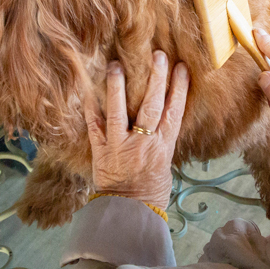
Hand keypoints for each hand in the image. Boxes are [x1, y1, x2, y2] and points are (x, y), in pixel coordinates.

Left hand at [83, 51, 188, 208]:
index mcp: (163, 146)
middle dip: (156, 78)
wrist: (130, 213)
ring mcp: (120, 146)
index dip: (179, 88)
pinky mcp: (101, 152)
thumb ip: (162, 139)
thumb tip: (164, 116)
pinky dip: (90, 108)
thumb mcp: (165, 164)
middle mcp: (143, 143)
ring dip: (117, 86)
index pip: (174, 111)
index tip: (181, 67)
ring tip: (116, 64)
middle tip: (157, 55)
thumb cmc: (151, 191)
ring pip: (119, 111)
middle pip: (151, 105)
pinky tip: (88, 90)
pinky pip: (94, 127)